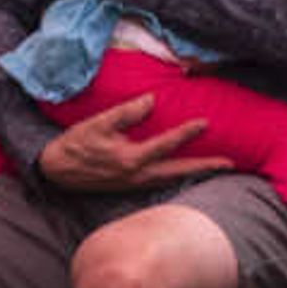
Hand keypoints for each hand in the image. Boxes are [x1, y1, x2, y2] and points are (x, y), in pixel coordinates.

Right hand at [29, 92, 204, 192]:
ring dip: (195, 174)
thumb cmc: (76, 143)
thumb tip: (151, 101)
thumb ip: (126, 112)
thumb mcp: (98, 123)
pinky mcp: (130, 186)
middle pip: (178, 172)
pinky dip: (178, 177)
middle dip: (204, 167)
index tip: (205, 122)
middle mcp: (137, 175)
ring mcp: (134, 184)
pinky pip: (161, 182)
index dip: (186, 132)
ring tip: (215, 168)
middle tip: (229, 164)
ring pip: (172, 179)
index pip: (166, 144)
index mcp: (130, 158)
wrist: (57, 170)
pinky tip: (186, 172)